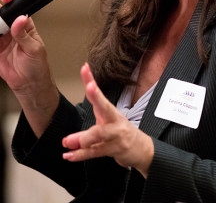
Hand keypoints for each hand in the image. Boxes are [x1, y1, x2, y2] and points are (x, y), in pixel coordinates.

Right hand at [0, 0, 58, 136]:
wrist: (29, 84)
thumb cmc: (38, 66)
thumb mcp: (34, 49)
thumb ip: (24, 35)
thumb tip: (20, 19)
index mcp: (25, 26)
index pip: (17, 9)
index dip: (11, 1)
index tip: (6, 0)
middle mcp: (12, 30)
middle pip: (0, 15)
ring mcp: (2, 39)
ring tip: (0, 37)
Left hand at [62, 63, 153, 177]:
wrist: (140, 149)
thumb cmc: (119, 133)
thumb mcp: (105, 125)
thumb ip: (85, 132)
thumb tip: (67, 139)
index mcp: (111, 112)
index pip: (99, 95)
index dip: (92, 82)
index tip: (85, 69)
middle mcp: (115, 121)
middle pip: (106, 108)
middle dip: (97, 97)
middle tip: (89, 87)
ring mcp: (117, 135)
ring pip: (100, 133)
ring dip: (83, 137)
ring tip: (67, 141)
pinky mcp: (117, 149)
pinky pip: (97, 152)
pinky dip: (82, 155)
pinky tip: (70, 155)